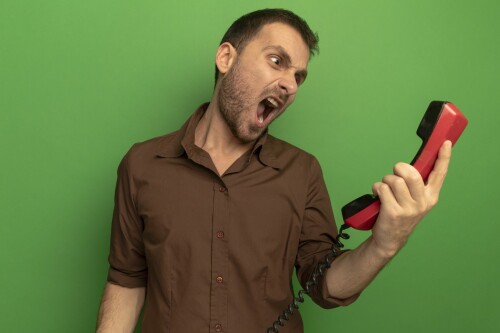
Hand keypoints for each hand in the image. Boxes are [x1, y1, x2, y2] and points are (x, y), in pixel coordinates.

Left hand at [370, 140, 451, 257]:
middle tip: (394, 173)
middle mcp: (423, 202)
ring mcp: (409, 209)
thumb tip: (408, 165)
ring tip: (385, 190)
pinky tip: (378, 196)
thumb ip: (415, 184)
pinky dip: (376, 188)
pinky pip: (382, 188)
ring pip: (394, 180)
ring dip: (385, 181)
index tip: (445, 143)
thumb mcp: (414, 200)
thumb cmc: (400, 213)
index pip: (439, 174)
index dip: (443, 157)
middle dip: (399, 168)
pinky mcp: (394, 212)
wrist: (390, 239)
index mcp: (431, 196)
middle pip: (411, 174)